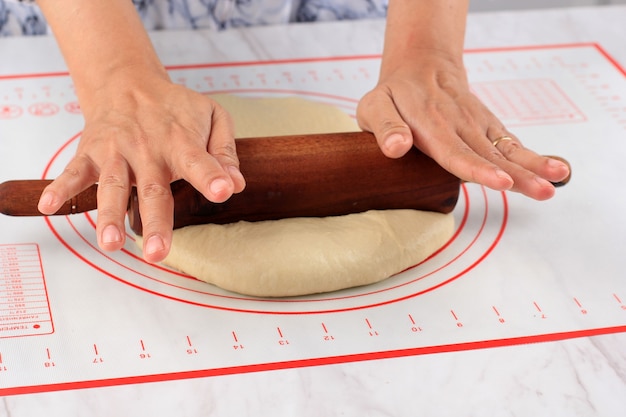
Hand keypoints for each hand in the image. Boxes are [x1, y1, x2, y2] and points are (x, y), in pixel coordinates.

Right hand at [37, 72, 244, 261]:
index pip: (199, 161)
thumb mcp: (211, 116)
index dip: (212, 176)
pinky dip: (60, 188)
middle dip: (156, 221)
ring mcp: (116, 153)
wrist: (128, 83)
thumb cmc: (176, 108)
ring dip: (108, 215)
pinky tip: (50, 205)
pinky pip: (73, 172)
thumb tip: (238, 183)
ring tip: (110, 243)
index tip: (224, 191)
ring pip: (112, 187)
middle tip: (158, 252)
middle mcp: (148, 150)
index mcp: (181, 142)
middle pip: (153, 189)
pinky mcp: (91, 154)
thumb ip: (224, 150)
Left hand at [356, 50, 569, 199]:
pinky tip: (554, 170)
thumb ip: (385, 126)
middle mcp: (459, 126)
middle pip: (489, 156)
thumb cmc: (395, 94)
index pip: (455, 153)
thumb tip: (396, 147)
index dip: (478, 170)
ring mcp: (477, 125)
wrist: (422, 65)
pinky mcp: (488, 126)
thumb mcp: (375, 106)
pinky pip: (511, 143)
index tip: (500, 182)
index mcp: (431, 125)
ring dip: (533, 166)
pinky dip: (532, 156)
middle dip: (517, 176)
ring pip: (506, 150)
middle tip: (540, 191)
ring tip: (557, 179)